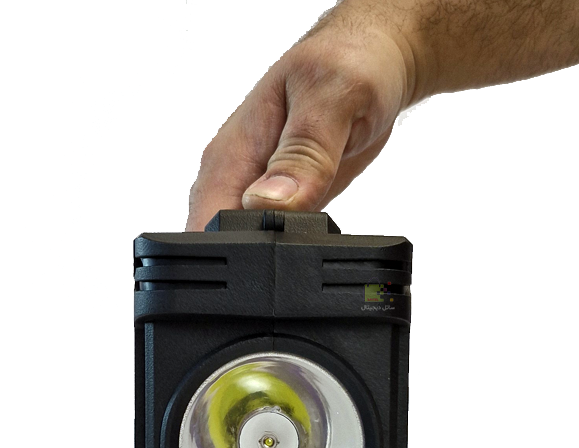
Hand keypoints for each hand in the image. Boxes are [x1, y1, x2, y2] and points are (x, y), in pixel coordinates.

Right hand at [186, 22, 416, 230]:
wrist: (371, 58)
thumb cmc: (349, 62)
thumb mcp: (331, 99)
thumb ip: (303, 156)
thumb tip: (269, 203)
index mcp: (231, 154)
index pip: (206, 228)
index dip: (236, 253)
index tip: (275, 243)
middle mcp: (234, 178)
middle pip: (227, 248)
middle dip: (262, 257)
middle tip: (309, 215)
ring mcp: (256, 192)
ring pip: (255, 247)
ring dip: (284, 245)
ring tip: (318, 199)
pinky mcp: (281, 202)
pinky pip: (279, 237)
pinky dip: (300, 236)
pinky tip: (321, 207)